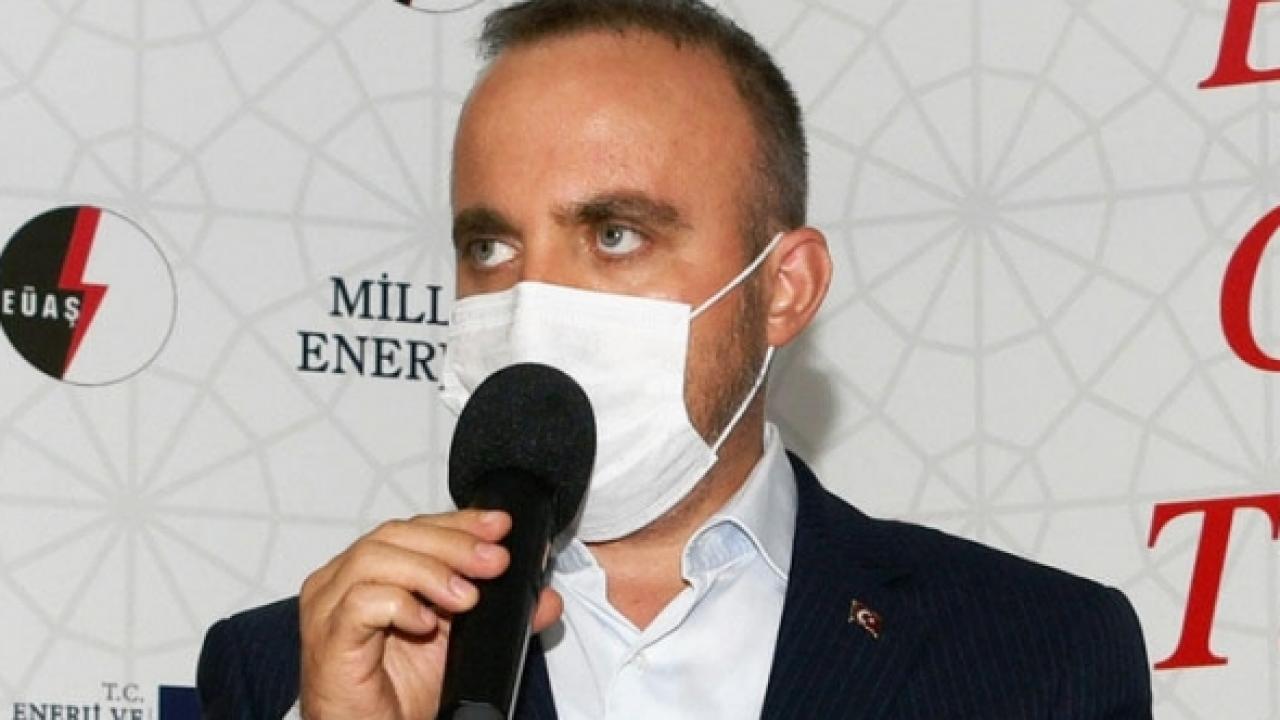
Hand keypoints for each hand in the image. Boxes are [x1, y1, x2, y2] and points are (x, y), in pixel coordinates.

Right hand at [298, 509, 562, 719]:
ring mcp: (330, 607)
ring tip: (466, 597)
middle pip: (396, 534)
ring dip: (430, 571)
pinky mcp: (328, 638)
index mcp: (373, 570)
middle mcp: (344, 579)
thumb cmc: (400, 693)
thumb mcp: (463, 644)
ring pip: (376, 558)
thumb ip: (501, 616)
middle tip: (494, 561)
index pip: (416, 528)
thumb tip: (546, 598)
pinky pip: (359, 603)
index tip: (499, 527)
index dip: (459, 522)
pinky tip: (425, 622)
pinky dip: (399, 604)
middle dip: (453, 543)